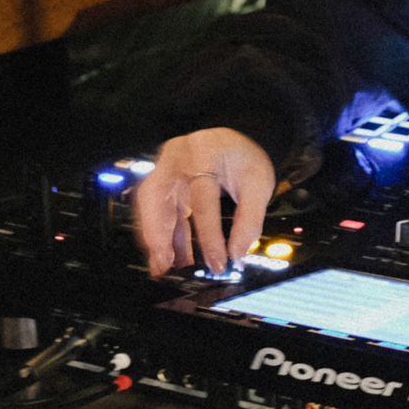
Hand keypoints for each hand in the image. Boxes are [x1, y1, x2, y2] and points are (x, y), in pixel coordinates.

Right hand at [133, 127, 276, 274]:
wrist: (233, 143)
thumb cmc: (242, 159)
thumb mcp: (259, 182)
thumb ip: (250, 218)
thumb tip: (238, 254)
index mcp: (204, 152)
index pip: (202, 199)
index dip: (209, 235)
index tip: (218, 261)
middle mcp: (177, 156)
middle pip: (157, 195)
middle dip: (159, 233)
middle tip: (166, 263)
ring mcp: (164, 167)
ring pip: (149, 203)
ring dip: (155, 236)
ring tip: (164, 265)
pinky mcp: (161, 181)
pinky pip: (154, 209)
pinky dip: (161, 233)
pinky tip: (169, 255)